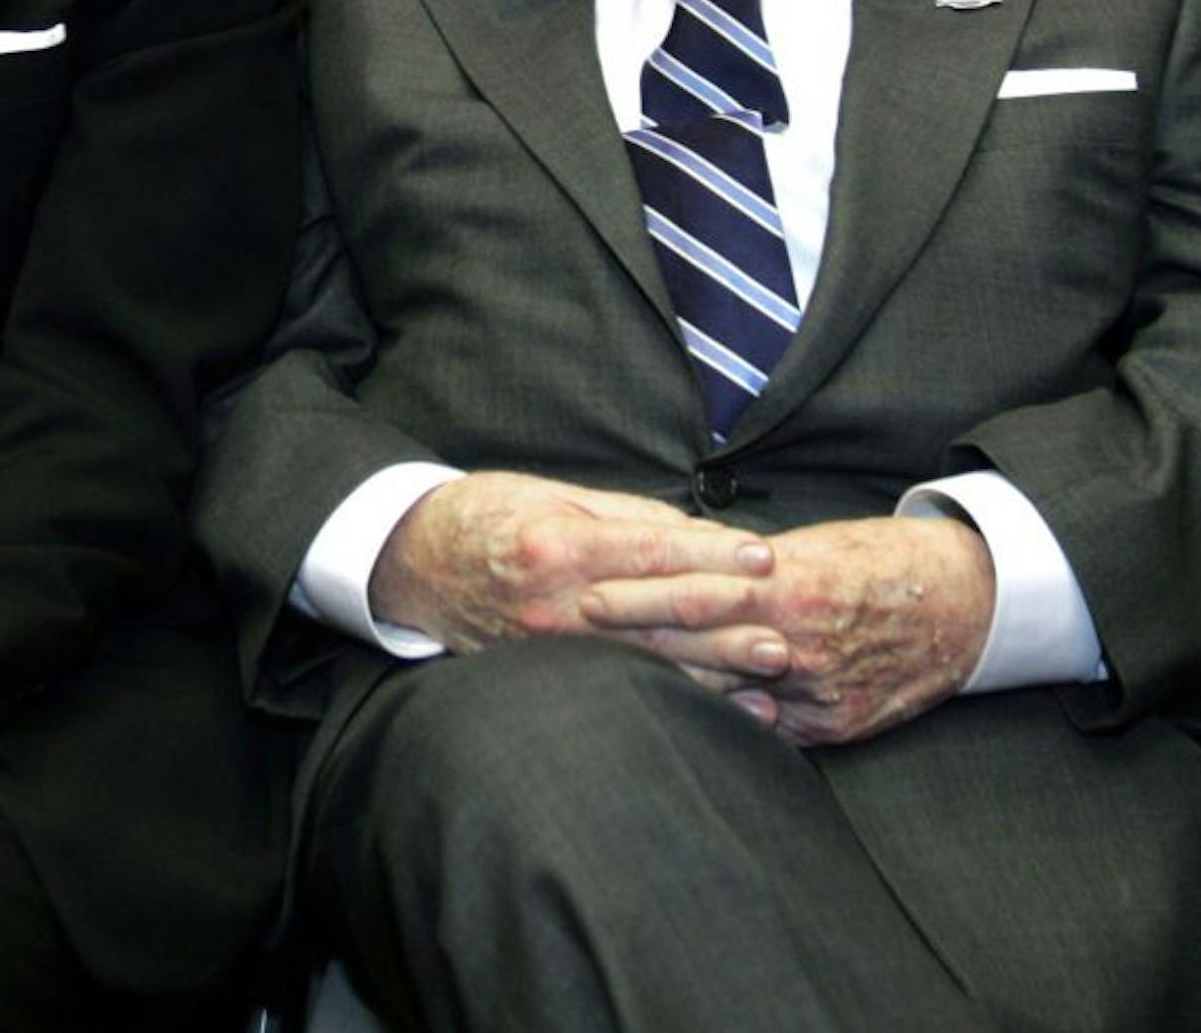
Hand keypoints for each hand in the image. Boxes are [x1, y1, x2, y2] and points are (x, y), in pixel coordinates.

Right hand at [370, 471, 776, 676]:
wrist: (413, 562)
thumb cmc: (486, 515)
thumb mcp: (552, 496)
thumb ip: (625, 516)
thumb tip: (697, 532)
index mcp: (559, 547)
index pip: (653, 553)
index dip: (713, 556)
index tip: (764, 556)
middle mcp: (555, 604)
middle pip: (658, 616)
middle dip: (729, 622)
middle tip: (787, 631)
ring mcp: (550, 648)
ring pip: (648, 662)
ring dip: (717, 671)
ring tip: (772, 672)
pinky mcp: (547, 675)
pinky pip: (624, 686)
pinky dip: (679, 696)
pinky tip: (723, 705)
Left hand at [585, 515, 993, 746]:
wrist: (966, 602)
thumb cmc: (878, 560)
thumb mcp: (810, 546)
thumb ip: (746, 566)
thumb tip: (680, 565)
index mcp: (790, 586)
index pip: (694, 594)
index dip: (638, 598)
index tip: (590, 595)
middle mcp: (800, 644)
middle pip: (700, 651)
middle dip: (636, 647)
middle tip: (576, 638)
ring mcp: (819, 693)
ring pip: (727, 696)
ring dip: (671, 688)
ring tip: (607, 683)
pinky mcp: (837, 725)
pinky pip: (766, 729)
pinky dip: (726, 720)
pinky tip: (681, 718)